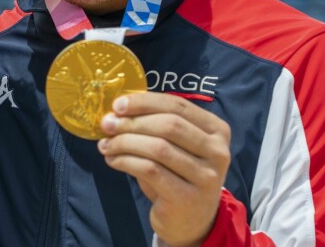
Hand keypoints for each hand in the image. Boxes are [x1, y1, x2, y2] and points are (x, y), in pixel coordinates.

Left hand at [97, 92, 230, 246]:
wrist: (190, 220)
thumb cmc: (177, 174)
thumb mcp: (173, 145)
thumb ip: (154, 124)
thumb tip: (116, 112)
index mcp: (216, 130)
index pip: (178, 105)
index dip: (145, 102)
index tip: (117, 105)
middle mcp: (218, 151)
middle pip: (169, 125)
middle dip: (133, 122)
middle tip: (107, 125)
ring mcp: (206, 177)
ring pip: (158, 148)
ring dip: (125, 142)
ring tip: (106, 145)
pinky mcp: (188, 198)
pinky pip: (150, 170)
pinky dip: (126, 161)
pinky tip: (113, 160)